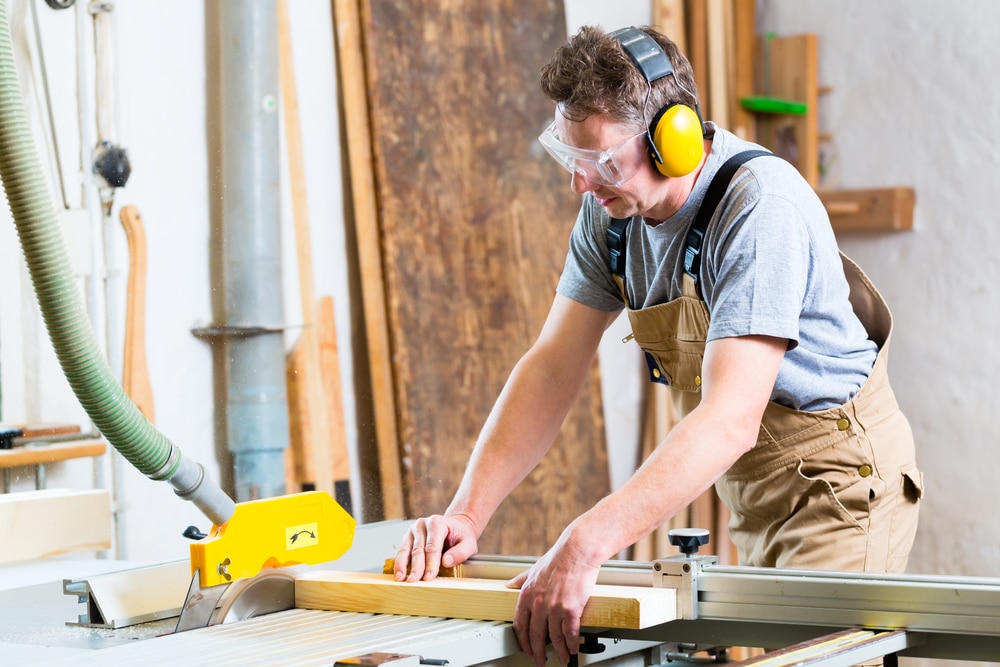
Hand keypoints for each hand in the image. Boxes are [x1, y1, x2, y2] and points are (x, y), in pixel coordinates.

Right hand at [394, 514, 478, 581]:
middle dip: (416, 566)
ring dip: (402, 565)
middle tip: (414, 580)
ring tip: (400, 578)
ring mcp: (413, 530)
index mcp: (437, 523)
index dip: (431, 563)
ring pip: (406, 549)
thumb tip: (446, 561)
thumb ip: (460, 552)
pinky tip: (399, 573)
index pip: (432, 546)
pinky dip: (400, 562)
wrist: (455, 527)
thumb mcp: (469, 543)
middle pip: (418, 549)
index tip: (429, 577)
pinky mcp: (408, 537)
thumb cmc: (461, 536)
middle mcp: (422, 524)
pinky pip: (402, 551)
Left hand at [507, 530, 601, 665]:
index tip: (526, 648)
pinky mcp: (571, 609)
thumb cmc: (559, 558)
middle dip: (537, 652)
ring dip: (558, 651)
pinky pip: (570, 633)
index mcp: (527, 594)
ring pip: (554, 638)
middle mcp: (538, 603)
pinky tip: (572, 648)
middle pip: (535, 636)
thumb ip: (521, 579)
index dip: (523, 641)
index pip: (520, 624)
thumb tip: (510, 584)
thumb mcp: (534, 568)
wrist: (578, 550)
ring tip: (561, 658)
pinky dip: (571, 644)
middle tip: (540, 661)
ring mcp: (554, 607)